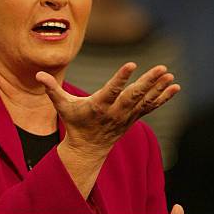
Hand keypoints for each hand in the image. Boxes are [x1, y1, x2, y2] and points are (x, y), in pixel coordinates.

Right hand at [36, 63, 179, 158]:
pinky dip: (164, 97)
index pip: (111, 90)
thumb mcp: (62, 107)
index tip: (131, 65)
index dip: (121, 78)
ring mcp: (127, 117)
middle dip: (148, 82)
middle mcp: (115, 112)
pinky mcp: (134, 118)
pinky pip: (151, 107)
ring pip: (145, 101)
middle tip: (161, 69)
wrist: (89, 148)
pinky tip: (175, 86)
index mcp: (98, 107)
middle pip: (134, 96)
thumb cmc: (75, 123)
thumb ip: (52, 89)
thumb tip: (38, 75)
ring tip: (170, 75)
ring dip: (159, 88)